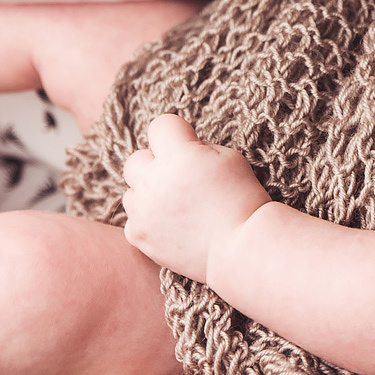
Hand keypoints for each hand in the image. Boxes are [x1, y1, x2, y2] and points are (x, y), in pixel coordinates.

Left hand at [121, 114, 269, 280]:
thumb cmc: (242, 200)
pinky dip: (148, 220)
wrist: (242, 248)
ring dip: (149, 192)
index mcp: (179, 155)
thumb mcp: (229, 159)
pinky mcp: (137, 234)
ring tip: (176, 205)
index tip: (189, 147)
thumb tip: (179, 149)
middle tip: (180, 179)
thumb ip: (197, 148)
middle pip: (137, 158)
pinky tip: (171, 226)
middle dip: (156, 164)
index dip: (176, 134)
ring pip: (131, 189)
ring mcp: (142, 210)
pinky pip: (132, 218)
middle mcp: (154, 180)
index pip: (160, 126)